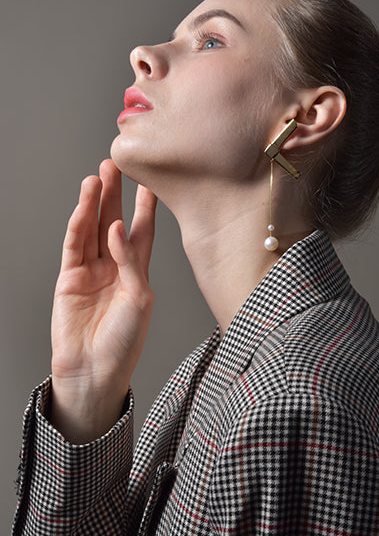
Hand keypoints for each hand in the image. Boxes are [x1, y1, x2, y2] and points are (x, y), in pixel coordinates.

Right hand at [50, 159, 156, 442]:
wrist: (96, 371)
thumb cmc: (125, 342)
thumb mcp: (140, 300)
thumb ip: (131, 262)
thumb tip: (119, 228)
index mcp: (137, 273)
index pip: (143, 231)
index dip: (146, 207)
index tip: (151, 181)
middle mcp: (114, 267)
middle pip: (114, 222)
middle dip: (115, 195)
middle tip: (116, 165)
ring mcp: (90, 272)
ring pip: (92, 229)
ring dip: (94, 203)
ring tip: (97, 177)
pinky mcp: (69, 279)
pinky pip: (75, 246)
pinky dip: (81, 226)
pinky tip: (87, 207)